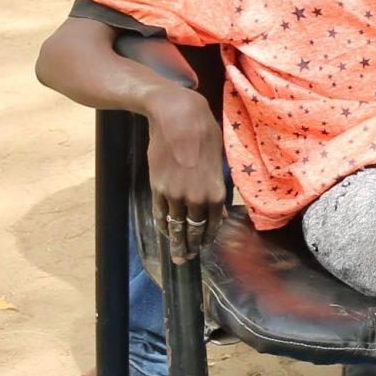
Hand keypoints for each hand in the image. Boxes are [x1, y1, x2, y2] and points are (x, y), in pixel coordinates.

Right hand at [146, 91, 226, 262]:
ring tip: (176, 254)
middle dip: (191, 246)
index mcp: (215, 191)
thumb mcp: (217, 159)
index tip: (205, 245)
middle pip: (193, 229)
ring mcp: (174, 194)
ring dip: (176, 241)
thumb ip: (215, 184)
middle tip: (187, 258)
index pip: (212, 222)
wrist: (176, 117)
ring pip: (176, 224)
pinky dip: (162, 224)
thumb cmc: (203, 133)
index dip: (208, 236)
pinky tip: (164, 232)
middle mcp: (196, 197)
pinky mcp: (157, 187)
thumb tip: (215, 205)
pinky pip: (160, 212)